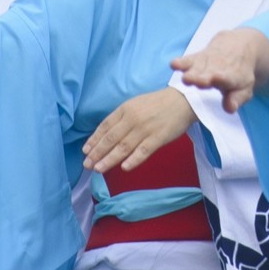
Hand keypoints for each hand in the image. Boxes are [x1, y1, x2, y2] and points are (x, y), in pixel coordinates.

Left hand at [84, 88, 201, 176]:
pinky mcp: (158, 138)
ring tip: (98, 169)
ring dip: (109, 159)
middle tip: (87, 164)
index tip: (85, 151)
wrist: (182, 100)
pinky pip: (143, 151)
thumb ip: (121, 117)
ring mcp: (145, 129)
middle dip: (97, 153)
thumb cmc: (157, 104)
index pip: (105, 127)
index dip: (94, 140)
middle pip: (111, 139)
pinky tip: (124, 168)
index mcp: (125, 110)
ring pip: (123, 147)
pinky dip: (133, 160)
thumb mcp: (135, 104)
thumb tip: (106, 134)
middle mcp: (132, 119)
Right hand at [170, 28, 268, 110]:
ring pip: (198, 67)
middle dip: (204, 78)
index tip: (215, 79)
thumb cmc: (239, 74)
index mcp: (233, 76)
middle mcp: (219, 68)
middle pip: (209, 73)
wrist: (239, 46)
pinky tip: (174, 65)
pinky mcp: (197, 57)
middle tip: (199, 82)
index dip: (222, 79)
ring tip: (186, 79)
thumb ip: (237, 99)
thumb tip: (230, 108)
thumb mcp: (244, 88)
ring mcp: (207, 62)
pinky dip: (181, 62)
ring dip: (192, 72)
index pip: (227, 78)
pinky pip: (188, 60)